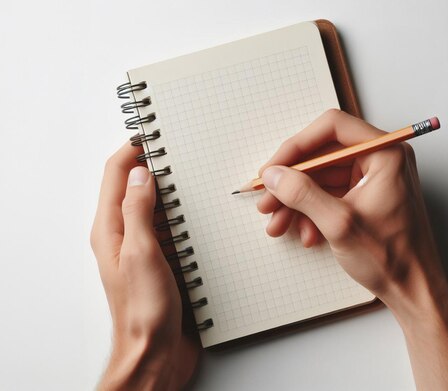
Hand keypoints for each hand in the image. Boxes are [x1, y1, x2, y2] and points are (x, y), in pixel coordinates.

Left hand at [91, 142, 199, 389]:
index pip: (115, 175)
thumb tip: (141, 173)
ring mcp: (143, 249)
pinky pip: (170, 229)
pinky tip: (199, 214)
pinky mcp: (162, 261)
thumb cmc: (144, 310)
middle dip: (152, 166)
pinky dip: (182, 216)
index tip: (151, 134)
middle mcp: (123, 236)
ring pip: (154, 207)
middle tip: (176, 151)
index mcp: (110, 230)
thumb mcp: (141, 253)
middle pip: (133, 187)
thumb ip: (138, 211)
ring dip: (170, 192)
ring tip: (191, 177)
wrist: (155, 352)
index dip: (131, 150)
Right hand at [258, 109, 435, 300]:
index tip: (273, 168)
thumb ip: (303, 194)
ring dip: (297, 200)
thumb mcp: (339, 224)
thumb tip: (274, 175)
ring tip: (277, 222)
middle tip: (267, 199)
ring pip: (324, 178)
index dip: (297, 146)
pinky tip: (304, 233)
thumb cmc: (393, 258)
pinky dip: (313, 211)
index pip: (332, 128)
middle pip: (324, 155)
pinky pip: (332, 194)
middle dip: (292, 180)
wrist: (415, 292)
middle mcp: (382, 160)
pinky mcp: (368, 198)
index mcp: (386, 154)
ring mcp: (375, 179)